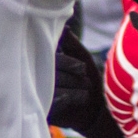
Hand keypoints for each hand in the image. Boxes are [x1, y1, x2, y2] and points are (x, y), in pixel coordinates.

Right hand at [49, 23, 123, 137]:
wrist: (97, 111)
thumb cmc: (90, 81)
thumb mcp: (82, 58)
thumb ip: (72, 43)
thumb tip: (64, 27)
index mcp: (46, 63)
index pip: (50, 57)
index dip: (68, 62)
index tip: (81, 68)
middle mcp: (40, 77)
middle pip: (53, 70)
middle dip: (74, 75)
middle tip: (86, 81)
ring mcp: (40, 95)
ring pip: (57, 84)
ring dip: (77, 85)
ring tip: (85, 90)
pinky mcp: (45, 110)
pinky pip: (59, 99)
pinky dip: (76, 96)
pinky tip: (83, 98)